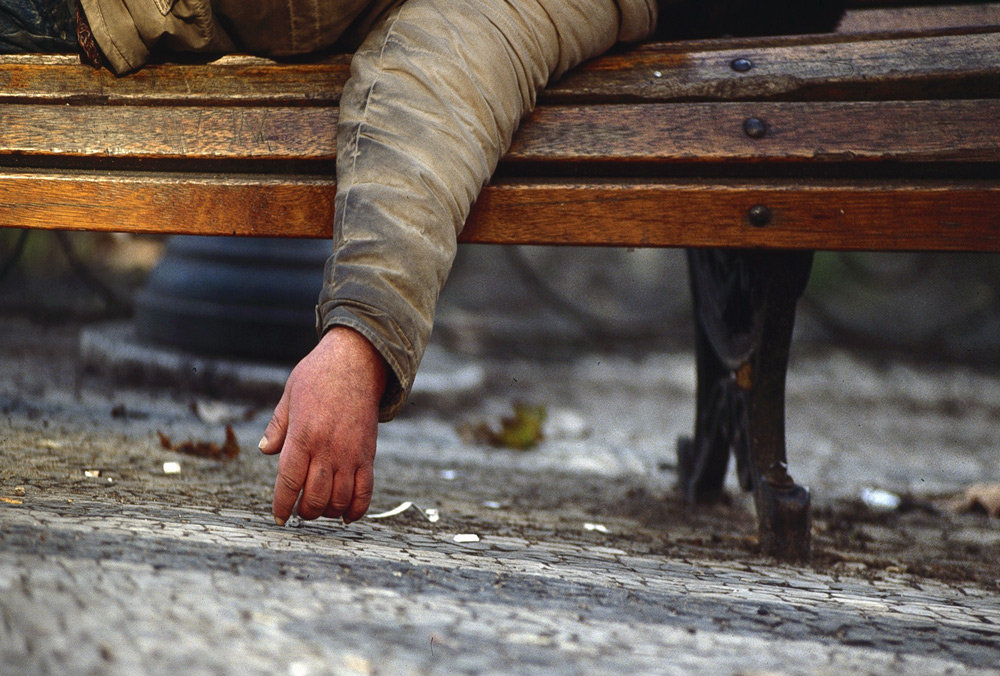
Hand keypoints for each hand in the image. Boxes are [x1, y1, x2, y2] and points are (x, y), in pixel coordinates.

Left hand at [259, 326, 386, 525]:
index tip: (279, 517)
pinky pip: (365, 490)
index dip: (282, 505)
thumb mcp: (289, 395)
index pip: (289, 481)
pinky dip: (356, 508)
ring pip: (339, 499)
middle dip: (305, 511)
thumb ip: (277, 426)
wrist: (358, 361)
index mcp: (303, 435)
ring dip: (328, 511)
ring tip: (321, 508)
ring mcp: (351, 453)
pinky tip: (346, 514)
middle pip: (315, 496)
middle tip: (300, 510)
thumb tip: (265, 450)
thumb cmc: (319, 375)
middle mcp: (327, 448)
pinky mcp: (368, 454)